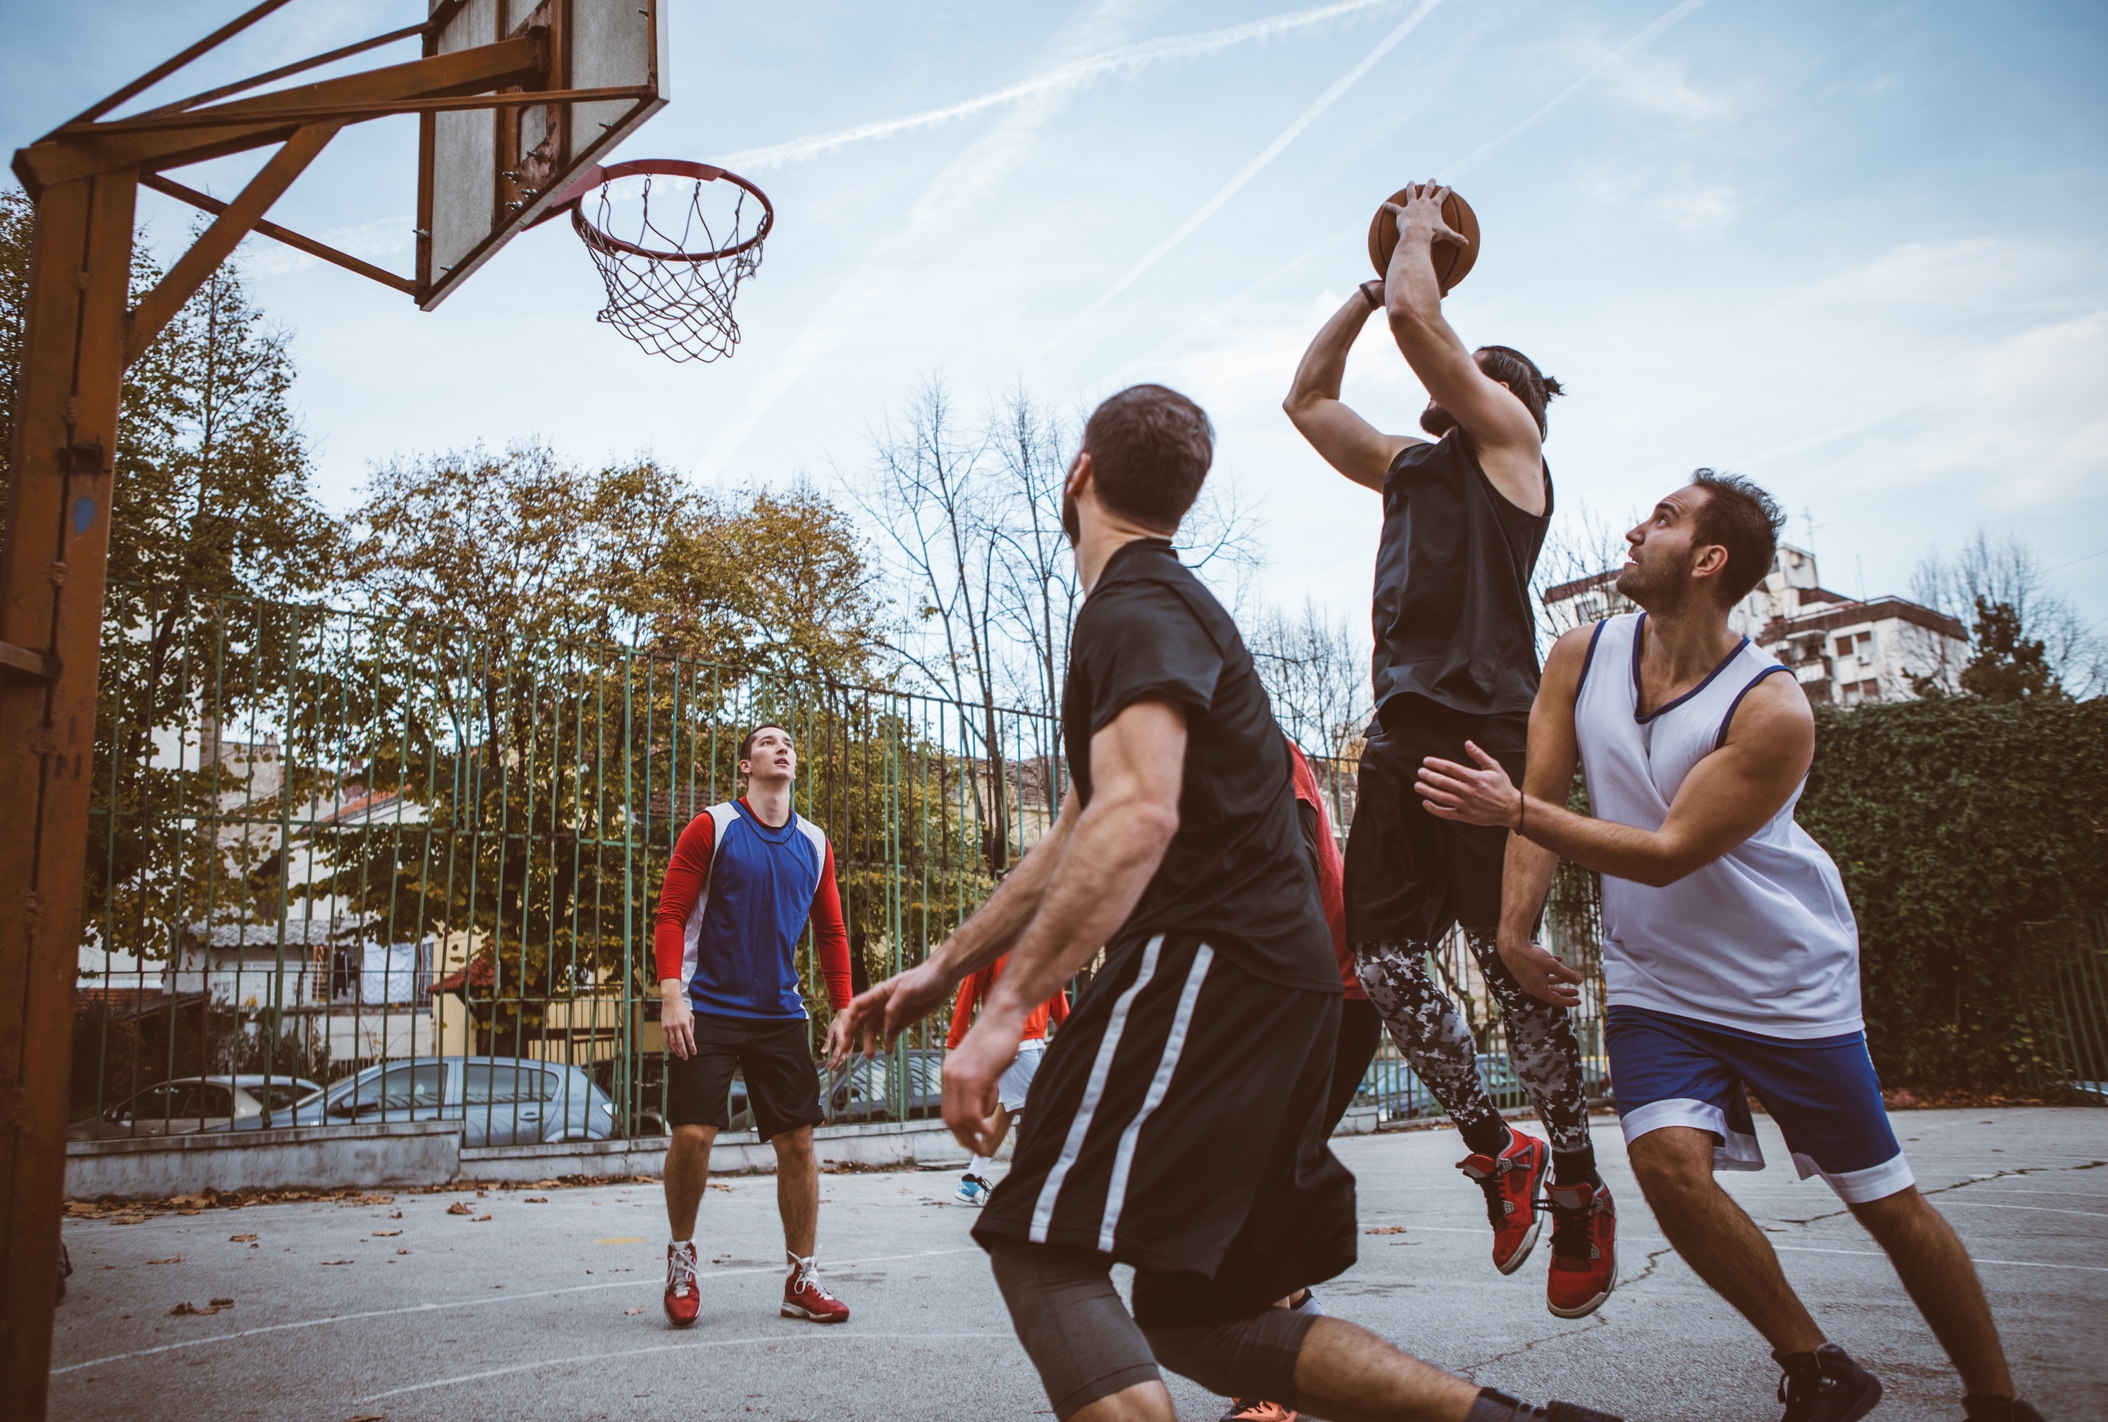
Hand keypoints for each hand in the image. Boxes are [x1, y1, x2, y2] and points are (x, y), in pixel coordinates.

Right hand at [659, 982, 695, 1059]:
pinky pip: (666, 1039)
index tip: (694, 1052)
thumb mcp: (690, 1016)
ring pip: (672, 1042)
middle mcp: (677, 1026)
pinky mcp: (664, 1027)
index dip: (692, 1047)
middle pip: (680, 1042)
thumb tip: (691, 1037)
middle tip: (685, 1058)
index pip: (689, 1038)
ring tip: (679, 1055)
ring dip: (676, 1050)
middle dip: (683, 1051)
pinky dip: (668, 1045)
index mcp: (685, 1024)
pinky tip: (671, 1050)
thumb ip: (691, 1027)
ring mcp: (669, 1027)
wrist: (671, 1000)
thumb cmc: (682, 1008)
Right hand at [824, 958, 950, 1068]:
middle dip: (851, 1035)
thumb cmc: (923, 979)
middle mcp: (881, 1005)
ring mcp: (891, 1014)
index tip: (846, 1034)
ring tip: (870, 1056)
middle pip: (860, 1020)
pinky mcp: (903, 1021)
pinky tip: (888, 1050)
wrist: (942, 979)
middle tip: (846, 1050)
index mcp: (878, 994)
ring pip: (873, 1029)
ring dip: (869, 1042)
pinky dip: (888, 1042)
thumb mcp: (907, 990)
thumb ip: (893, 1007)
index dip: (848, 1020)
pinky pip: (891, 1034)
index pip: (856, 1006)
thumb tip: (885, 1026)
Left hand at [942, 1014, 1023, 1155]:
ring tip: (983, 1147)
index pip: (948, 1110)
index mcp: (950, 1073)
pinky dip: (980, 1126)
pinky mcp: (975, 1076)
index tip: (970, 1141)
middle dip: (964, 1139)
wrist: (1002, 1015)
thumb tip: (983, 1112)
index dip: (959, 1130)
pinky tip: (988, 1132)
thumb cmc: (998, 1038)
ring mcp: (961, 1077)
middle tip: (977, 1151)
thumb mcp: (986, 1068)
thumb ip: (982, 1089)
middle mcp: (950, 1076)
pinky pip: (973, 1109)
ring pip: (960, 1117)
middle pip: (950, 1118)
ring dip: (972, 1137)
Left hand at [1382, 181, 1467, 248]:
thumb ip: (1456, 238)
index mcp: (1434, 206)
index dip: (1446, 190)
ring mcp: (1412, 206)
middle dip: (1430, 184)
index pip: (1442, 195)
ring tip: (1411, 182)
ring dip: (1411, 187)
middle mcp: (1423, 203)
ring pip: (1411, 193)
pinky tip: (1384, 205)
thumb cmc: (1432, 234)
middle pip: (1427, 190)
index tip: (1449, 186)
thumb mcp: (1446, 235)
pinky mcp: (1401, 212)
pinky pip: (1394, 208)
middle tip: (1432, 179)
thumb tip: (1467, 244)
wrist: (1417, 233)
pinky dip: (1389, 207)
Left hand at [1416, 740, 1521, 827]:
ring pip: (1442, 797)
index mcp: (1474, 778)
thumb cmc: (1502, 786)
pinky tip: (1426, 803)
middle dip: (1429, 776)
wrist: (1510, 809)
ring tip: (1417, 786)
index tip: (1426, 761)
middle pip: (1443, 782)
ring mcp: (1466, 805)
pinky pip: (1446, 813)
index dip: (1436, 764)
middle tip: (1419, 772)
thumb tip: (1467, 743)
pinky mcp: (1465, 816)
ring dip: (1427, 791)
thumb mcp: (1494, 767)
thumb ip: (1479, 755)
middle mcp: (1468, 791)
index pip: (1450, 768)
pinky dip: (1434, 809)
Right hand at [1499, 935, 1583, 1008]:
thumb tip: (1580, 981)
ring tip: (1568, 976)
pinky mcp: (1526, 973)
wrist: (1511, 947)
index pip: (1557, 1000)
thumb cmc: (1531, 957)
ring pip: (1547, 983)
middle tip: (1576, 991)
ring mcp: (1528, 981)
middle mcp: (1533, 988)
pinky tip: (1558, 959)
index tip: (1579, 1000)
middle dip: (1565, 992)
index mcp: (1539, 990)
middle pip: (1552, 993)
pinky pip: (1541, 975)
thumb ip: (1567, 974)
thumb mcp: (1552, 965)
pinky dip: (1550, 970)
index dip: (1569, 1001)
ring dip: (1558, 980)